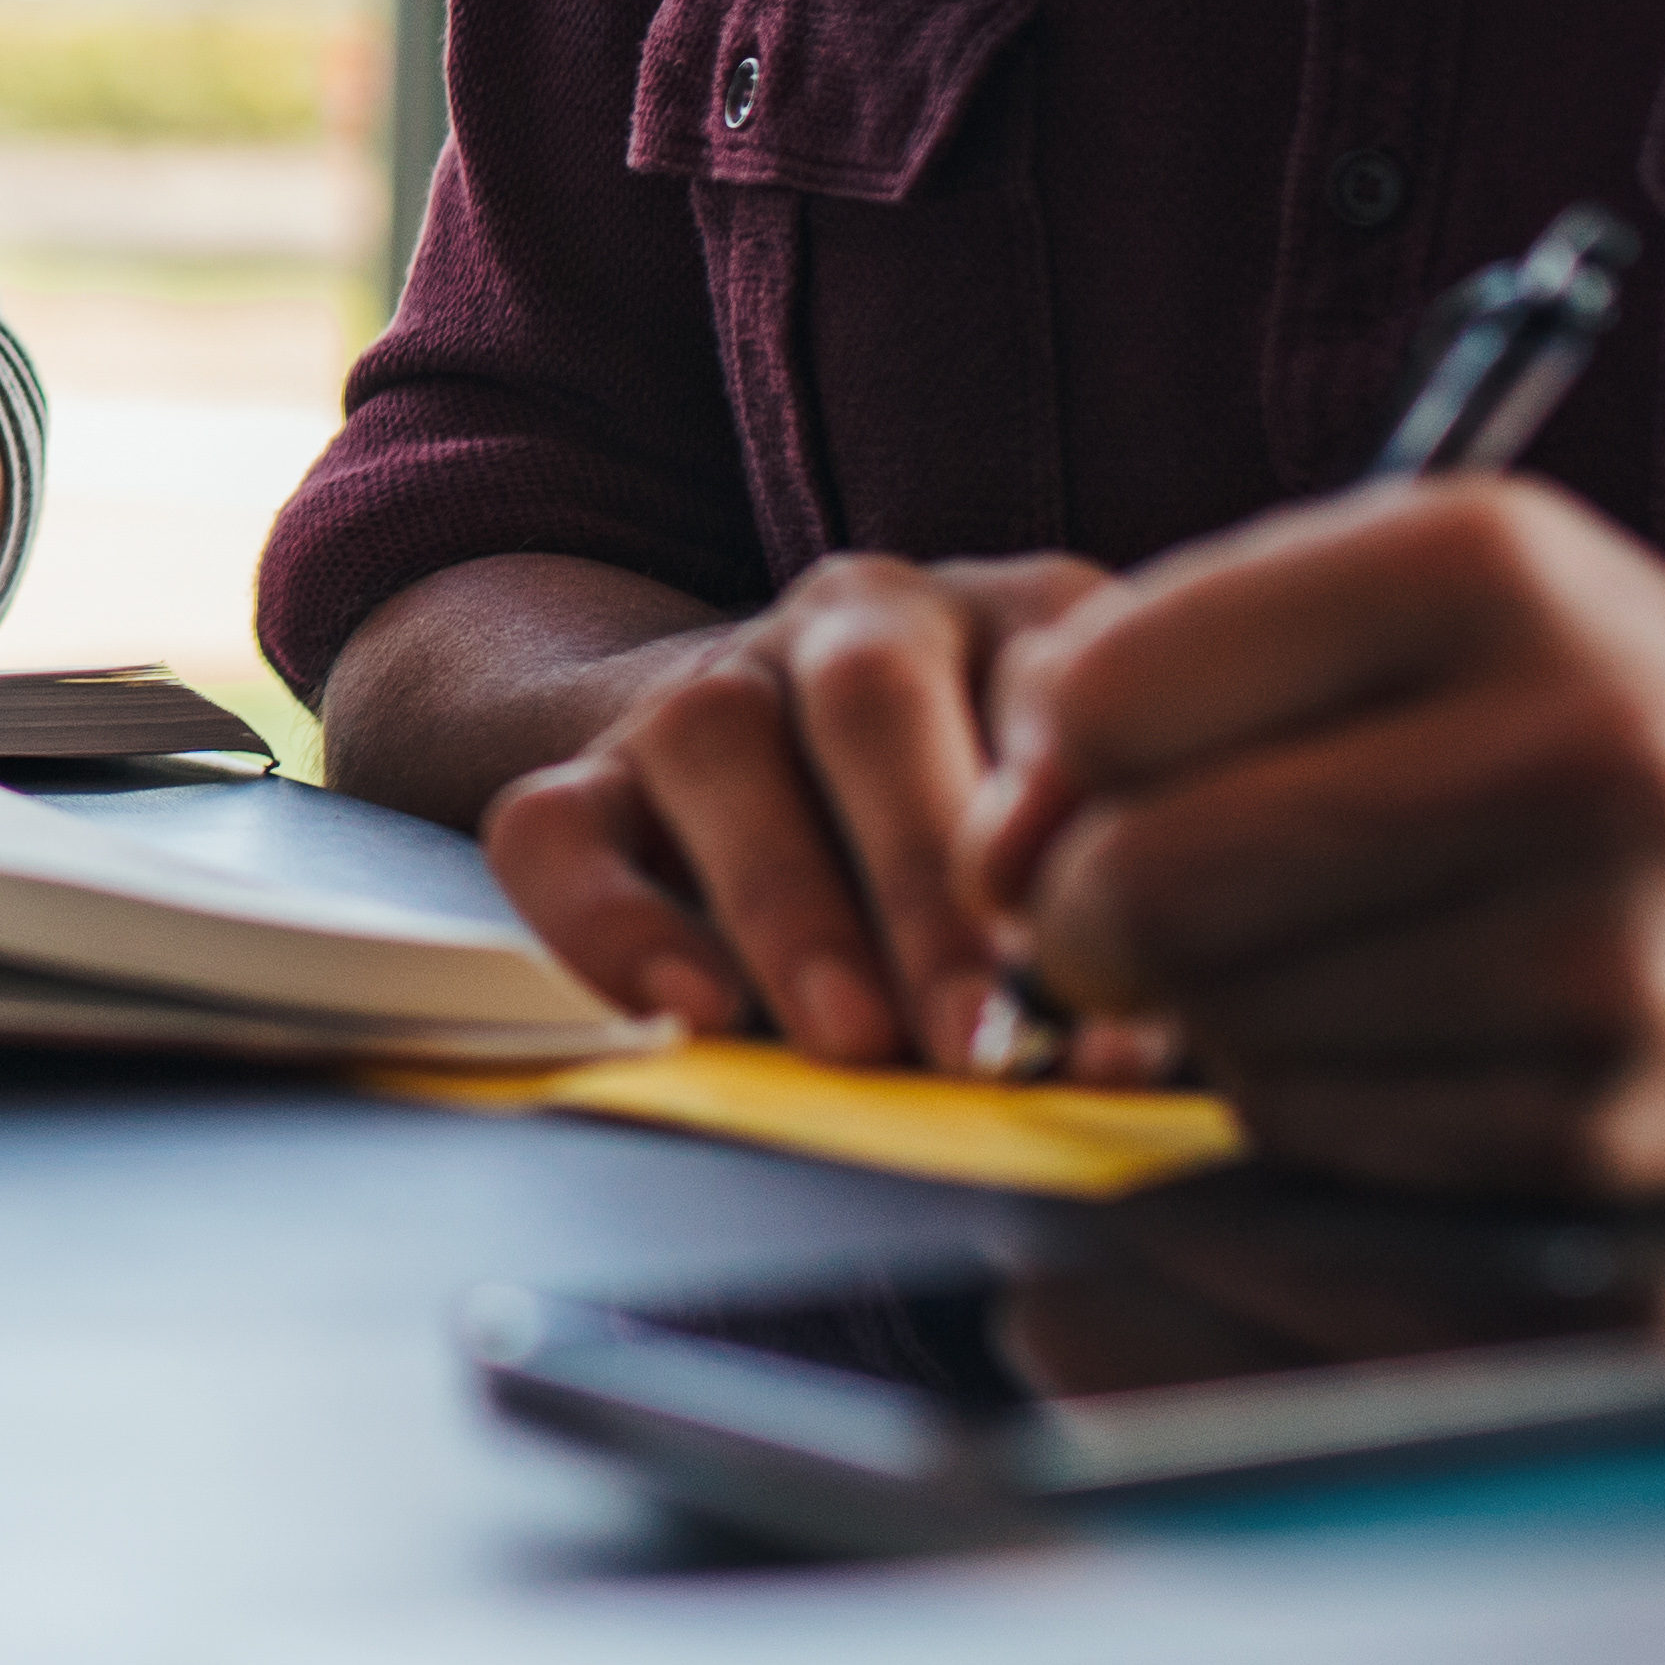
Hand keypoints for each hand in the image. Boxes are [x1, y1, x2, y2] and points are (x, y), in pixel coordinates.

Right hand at [472, 552, 1128, 1071]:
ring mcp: (711, 684)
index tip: (1105, 960)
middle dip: (925, 875)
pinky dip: (609, 922)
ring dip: (786, 898)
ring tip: (849, 1040)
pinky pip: (553, 825)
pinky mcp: (586, 771)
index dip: (1072, 819)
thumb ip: (1104, 914)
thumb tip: (1111, 1045)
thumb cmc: (998, 856)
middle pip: (871, 692)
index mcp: (1014, 618)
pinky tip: (690, 1015)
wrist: (795, 775)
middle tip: (977, 1032)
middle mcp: (859, 619)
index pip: (1048, 679)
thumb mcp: (1086, 848)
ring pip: (710, 733)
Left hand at [980, 475, 1664, 1217]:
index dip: (1043, 761)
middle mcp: (1558, 749)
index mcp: (1487, 569)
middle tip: (1119, 915)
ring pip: (1223, 1021)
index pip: (1108, 686)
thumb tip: (1003, 819)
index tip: (1070, 789)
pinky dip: (1314, 1095)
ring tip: (1327, 952)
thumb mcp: (1460, 602)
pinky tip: (1414, 1033)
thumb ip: (1212, 655)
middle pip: (1146, 880)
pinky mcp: (1599, 1123)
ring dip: (1216, 1010)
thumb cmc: (1642, 731)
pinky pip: (1320, 1130)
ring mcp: (1593, 954)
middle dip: (1084, 916)